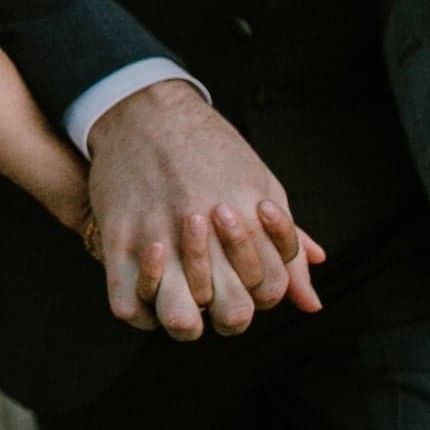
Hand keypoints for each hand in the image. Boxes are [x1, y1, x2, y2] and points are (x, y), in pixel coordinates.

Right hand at [86, 79, 324, 340]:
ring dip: (186, 316)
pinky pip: (128, 306)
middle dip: (231, 313)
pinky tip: (151, 288)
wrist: (145, 109)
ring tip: (183, 294)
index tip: (242, 271)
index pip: (270, 290)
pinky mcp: (118, 237)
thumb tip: (311, 303)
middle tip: (216, 291)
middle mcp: (206, 232)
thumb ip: (287, 247)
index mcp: (247, 218)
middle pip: (234, 314)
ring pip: (181, 320)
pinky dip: (141, 309)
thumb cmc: (210, 148)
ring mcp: (158, 236)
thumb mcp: (261, 185)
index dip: (261, 291)